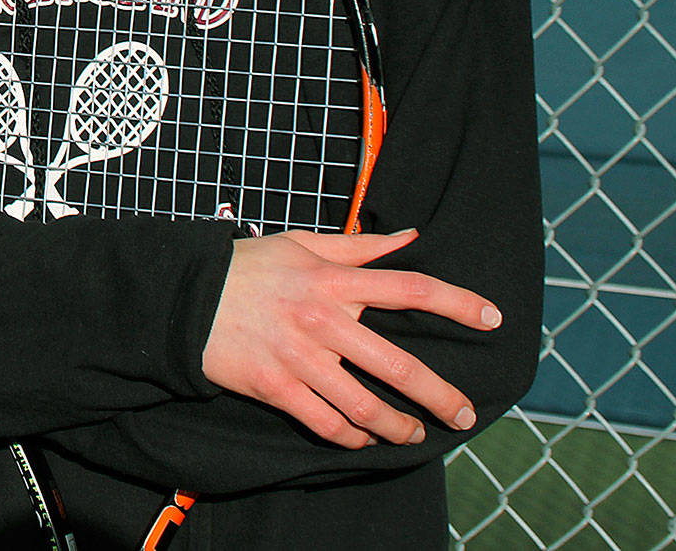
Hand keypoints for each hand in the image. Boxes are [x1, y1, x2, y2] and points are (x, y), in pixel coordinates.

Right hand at [200, 228, 501, 448]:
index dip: (458, 304)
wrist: (183, 297)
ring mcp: (299, 358)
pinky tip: (364, 438)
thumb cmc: (247, 267)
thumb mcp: (302, 245)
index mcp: (333, 281)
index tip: (492, 320)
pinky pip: (324, 423)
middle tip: (464, 414)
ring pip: (365, 407)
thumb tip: (410, 237)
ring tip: (415, 434)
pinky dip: (351, 436)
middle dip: (441, 396)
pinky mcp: (274, 387)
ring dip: (399, 427)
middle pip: (399, 366)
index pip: (410, 288)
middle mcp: (322, 320)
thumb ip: (360, 247)